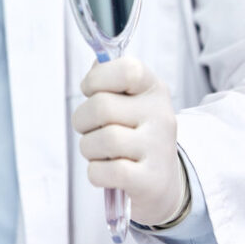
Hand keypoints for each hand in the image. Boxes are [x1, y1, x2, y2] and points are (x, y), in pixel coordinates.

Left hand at [71, 56, 187, 225]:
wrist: (162, 183)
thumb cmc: (134, 136)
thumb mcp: (129, 102)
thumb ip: (110, 79)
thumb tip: (98, 60)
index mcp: (153, 90)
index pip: (127, 69)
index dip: (98, 79)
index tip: (92, 92)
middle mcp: (161, 115)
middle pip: (101, 107)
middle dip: (82, 120)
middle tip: (91, 129)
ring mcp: (158, 149)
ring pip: (101, 140)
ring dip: (89, 149)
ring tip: (102, 152)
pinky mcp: (150, 181)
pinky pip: (103, 171)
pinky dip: (96, 173)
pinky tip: (108, 172)